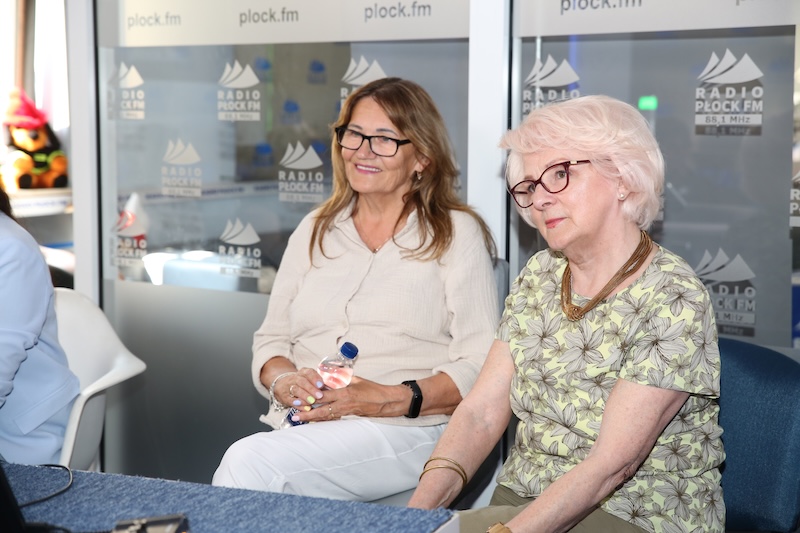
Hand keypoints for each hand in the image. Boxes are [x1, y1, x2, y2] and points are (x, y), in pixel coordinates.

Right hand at [275, 367, 324, 408]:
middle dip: (311, 388)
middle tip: (319, 395)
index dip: (315, 378)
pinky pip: (290, 400)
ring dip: (304, 396)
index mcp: (303, 373)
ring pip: (296, 390)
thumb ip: (318, 385)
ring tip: (312, 402)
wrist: (281, 385)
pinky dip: (298, 404)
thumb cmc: (301, 384)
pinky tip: (305, 408)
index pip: (309, 372)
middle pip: (302, 381)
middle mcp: (295, 378)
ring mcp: (288, 387)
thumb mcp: (308, 380)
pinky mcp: (284, 396)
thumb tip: (330, 391)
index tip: (321, 385)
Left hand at [293, 376, 409, 422]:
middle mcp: (344, 403)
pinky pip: (333, 417)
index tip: (299, 399)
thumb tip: (328, 376)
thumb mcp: (356, 379)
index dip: (310, 398)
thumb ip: (341, 378)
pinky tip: (316, 420)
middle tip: (295, 416)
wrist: (386, 401)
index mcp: (345, 393)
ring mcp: (347, 411)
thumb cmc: (372, 389)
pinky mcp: (349, 415)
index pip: (323, 396)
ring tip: (301, 419)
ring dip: (313, 418)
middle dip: (307, 414)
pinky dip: (323, 418)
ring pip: (326, 416)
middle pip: (321, 410)